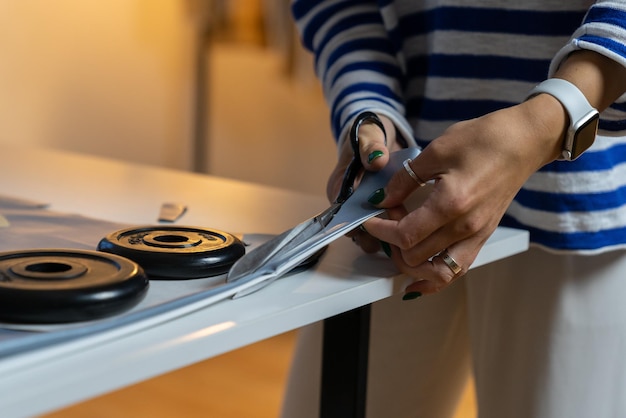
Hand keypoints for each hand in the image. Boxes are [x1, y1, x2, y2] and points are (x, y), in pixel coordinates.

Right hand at [326, 113, 402, 252]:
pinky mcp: (379, 214)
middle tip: (399, 227)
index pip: (343, 217)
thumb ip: (370, 146)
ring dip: (388, 236)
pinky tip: (413, 226)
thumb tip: (377, 160)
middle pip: (358, 232)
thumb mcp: (367, 136)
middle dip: (377, 234)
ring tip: (408, 228)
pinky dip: (396, 231)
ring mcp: (363, 211)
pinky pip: (385, 231)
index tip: (380, 221)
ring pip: (371, 235)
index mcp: (338, 190)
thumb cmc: (368, 137)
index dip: (359, 224)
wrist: (379, 138)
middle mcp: (347, 206)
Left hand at [364, 98, 563, 294]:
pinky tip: (418, 277)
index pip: (405, 235)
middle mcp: (466, 227)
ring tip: (400, 246)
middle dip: (392, 243)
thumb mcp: (436, 151)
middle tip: (389, 220)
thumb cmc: (483, 139)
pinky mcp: (483, 237)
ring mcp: (477, 235)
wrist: (523, 141)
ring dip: (411, 264)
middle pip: (416, 257)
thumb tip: (381, 199)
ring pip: (437, 273)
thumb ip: (404, 180)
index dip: (381, 230)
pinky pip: (457, 269)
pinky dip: (435, 277)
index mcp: (451, 204)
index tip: (369, 219)